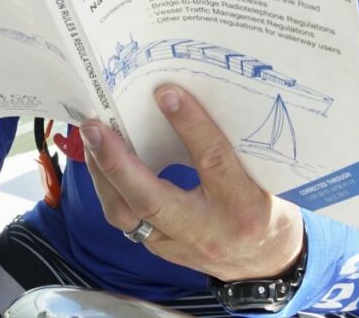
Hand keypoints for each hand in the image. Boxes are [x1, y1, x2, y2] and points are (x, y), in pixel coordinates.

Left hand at [81, 84, 303, 281]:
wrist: (267, 264)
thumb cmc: (267, 209)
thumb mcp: (264, 176)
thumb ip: (233, 146)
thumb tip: (189, 100)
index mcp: (244, 206)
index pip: (213, 162)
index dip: (190, 126)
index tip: (166, 93)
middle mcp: (207, 231)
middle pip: (151, 201)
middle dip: (117, 163)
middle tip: (95, 128)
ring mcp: (179, 247)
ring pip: (126, 216)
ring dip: (102, 175)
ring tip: (91, 138)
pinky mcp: (160, 250)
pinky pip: (126, 220)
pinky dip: (110, 189)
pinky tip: (101, 163)